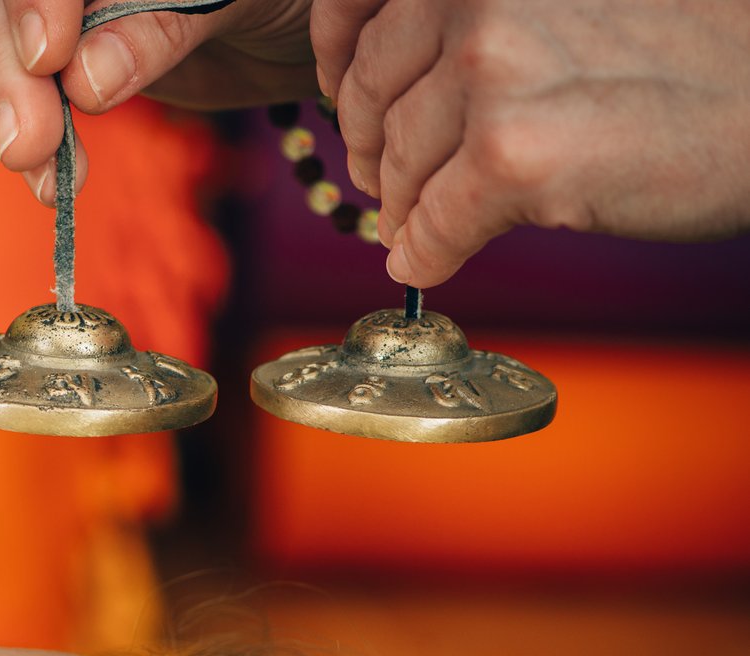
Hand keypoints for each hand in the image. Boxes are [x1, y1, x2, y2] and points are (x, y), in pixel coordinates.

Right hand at [0, 0, 316, 205]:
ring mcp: (50, 4)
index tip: (50, 60)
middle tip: (31, 148)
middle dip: (17, 83)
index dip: (40, 5)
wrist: (300, 23)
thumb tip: (85, 82)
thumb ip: (163, 32)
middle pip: (12, 9)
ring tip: (24, 169)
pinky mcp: (41, 53)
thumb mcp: (243, 1)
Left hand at [314, 0, 749, 287]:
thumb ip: (479, 14)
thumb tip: (382, 74)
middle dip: (373, 146)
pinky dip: (423, 254)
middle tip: (383, 178)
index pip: (354, 6)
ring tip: (418, 225)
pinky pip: (431, 226)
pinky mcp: (511, 157)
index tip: (346, 95)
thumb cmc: (683, 41)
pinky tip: (428, 263)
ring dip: (403, 207)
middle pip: (372, 94)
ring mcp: (492, 75)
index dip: (338, 60)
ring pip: (400, 166)